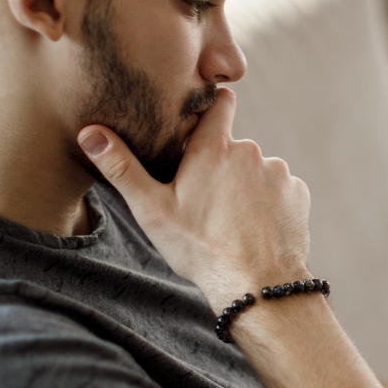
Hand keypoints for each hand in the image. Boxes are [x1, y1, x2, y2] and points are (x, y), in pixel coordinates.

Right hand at [78, 87, 311, 311]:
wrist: (256, 284)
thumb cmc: (199, 249)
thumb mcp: (151, 210)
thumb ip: (121, 167)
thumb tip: (90, 132)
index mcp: (214, 148)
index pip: (220, 103)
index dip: (211, 107)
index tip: (202, 121)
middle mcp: (250, 151)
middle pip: (233, 147)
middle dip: (221, 165)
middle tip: (206, 200)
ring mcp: (277, 172)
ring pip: (257, 170)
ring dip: (245, 186)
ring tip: (231, 220)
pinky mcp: (298, 194)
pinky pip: (279, 190)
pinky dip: (268, 203)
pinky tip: (255, 228)